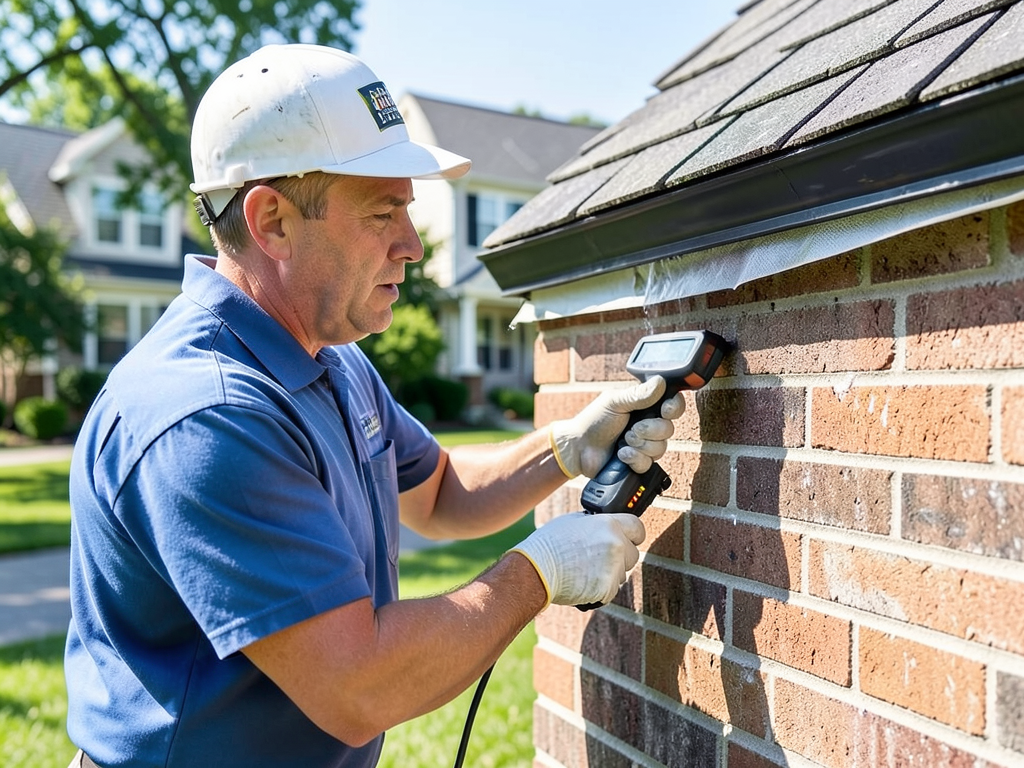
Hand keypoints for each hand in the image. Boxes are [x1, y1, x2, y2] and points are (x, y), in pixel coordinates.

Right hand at [510, 512, 645, 606]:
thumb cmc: (549, 544)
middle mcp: (616, 544)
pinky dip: (600, 589)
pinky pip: (611, 590)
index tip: (627, 539)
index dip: (632, 534)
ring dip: (610, 574)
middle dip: (620, 557)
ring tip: (585, 571)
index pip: (638, 527)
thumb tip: (605, 526)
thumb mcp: (573, 521)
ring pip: (622, 574)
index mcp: (609, 524)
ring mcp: (614, 568)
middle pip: (633, 553)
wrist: (535, 570)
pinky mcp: (608, 589)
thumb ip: (596, 524)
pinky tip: (583, 582)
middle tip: (598, 559)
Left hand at [549, 375, 684, 477]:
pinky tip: (621, 455)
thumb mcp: (614, 402)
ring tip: (622, 442)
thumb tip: (661, 382)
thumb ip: (638, 394)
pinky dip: (634, 459)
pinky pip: (649, 464)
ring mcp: (645, 445)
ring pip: (660, 448)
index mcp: (645, 406)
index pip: (672, 405)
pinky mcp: (640, 463)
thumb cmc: (594, 421)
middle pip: (668, 429)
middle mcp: (649, 425)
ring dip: (639, 445)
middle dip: (649, 430)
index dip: (674, 408)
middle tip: (630, 429)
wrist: (579, 448)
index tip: (665, 410)